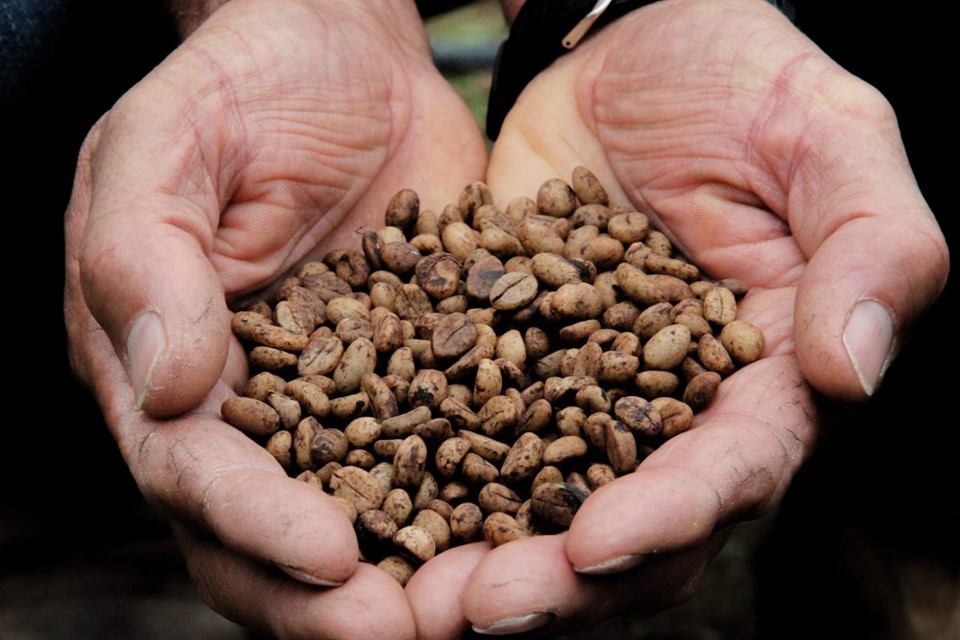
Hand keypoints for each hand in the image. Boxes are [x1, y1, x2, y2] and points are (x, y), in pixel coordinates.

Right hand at [64, 0, 486, 636]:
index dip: (254, 526)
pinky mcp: (421, 371)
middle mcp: (250, 407)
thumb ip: (144, 257)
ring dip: (414, 575)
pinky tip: (536, 526)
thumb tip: (161, 385)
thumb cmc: (243, 81)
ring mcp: (341, 399)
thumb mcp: (170, 144)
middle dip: (333, 599)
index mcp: (164, 365)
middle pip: (274, 533)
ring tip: (481, 607)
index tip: (328, 558)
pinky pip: (448, 450)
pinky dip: (482, 498)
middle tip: (409, 634)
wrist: (342, 49)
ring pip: (365, 516)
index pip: (195, 473)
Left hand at [406, 0, 948, 634]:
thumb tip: (852, 371)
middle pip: (622, 522)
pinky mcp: (496, 359)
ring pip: (531, 502)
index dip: (671, 517)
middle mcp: (666, 411)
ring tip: (410, 594)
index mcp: (761, 380)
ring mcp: (573, 393)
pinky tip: (362, 505)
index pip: (729, 471)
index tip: (598, 546)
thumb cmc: (742, 80)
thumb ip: (871, 248)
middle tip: (476, 609)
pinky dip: (415, 476)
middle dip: (557, 578)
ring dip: (475, 555)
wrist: (626, 47)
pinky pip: (454, 432)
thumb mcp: (826, 137)